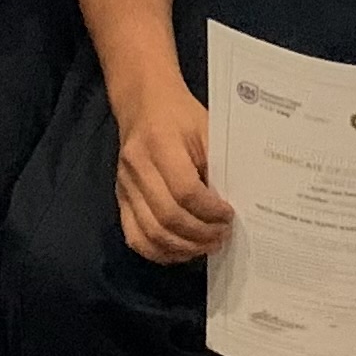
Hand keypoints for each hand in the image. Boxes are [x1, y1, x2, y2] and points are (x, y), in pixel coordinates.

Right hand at [114, 80, 232, 263]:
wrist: (144, 104)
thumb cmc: (180, 115)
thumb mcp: (206, 129)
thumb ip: (218, 165)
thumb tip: (234, 204)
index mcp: (159, 143)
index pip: (185, 190)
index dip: (210, 210)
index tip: (229, 215)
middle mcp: (136, 167)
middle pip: (168, 217)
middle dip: (200, 234)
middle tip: (222, 235)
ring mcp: (124, 186)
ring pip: (151, 233)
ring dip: (184, 247)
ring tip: (207, 245)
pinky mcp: (120, 199)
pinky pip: (136, 237)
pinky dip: (160, 252)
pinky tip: (182, 249)